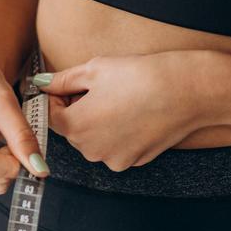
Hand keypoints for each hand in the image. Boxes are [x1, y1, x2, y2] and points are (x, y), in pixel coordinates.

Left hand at [34, 50, 215, 170]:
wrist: (189, 91)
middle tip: (102, 89)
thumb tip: (41, 84)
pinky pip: (116, 146)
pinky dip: (120, 133)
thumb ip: (62, 80)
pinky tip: (137, 114)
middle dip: (79, 110)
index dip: (59, 97)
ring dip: (99, 122)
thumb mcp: (94, 69)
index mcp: (74, 127)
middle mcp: (90, 150)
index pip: (50, 115)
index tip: (73, 85)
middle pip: (72, 129)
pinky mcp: (135, 161)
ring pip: (94, 139)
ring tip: (122, 100)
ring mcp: (113, 159)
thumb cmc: (140, 76)